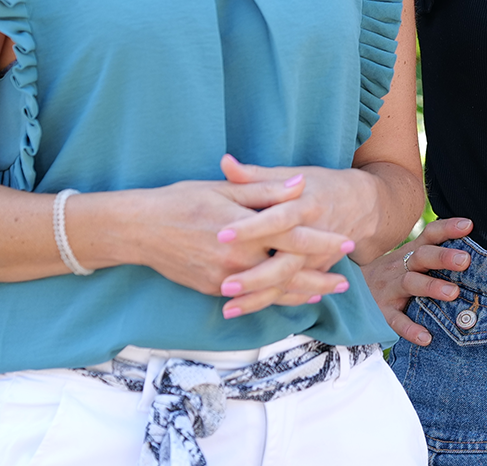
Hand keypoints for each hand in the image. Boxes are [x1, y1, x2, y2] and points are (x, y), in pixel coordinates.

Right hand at [97, 173, 349, 319]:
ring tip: (326, 292)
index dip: (322, 240)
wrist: (139, 229)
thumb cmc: (181, 200)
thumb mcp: (224, 189)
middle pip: (289, 271)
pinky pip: (252, 298)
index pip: (293, 237)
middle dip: (320, 275)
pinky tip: (292, 298)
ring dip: (302, 293)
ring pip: (272, 291)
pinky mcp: (213, 289)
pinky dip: (275, 299)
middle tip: (346, 279)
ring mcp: (224, 279)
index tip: (347, 242)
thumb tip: (299, 185)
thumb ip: (265, 190)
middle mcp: (236, 259)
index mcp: (243, 229)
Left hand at [218, 155, 372, 312]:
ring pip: (288, 282)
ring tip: (228, 307)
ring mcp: (318, 257)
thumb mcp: (290, 174)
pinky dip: (271, 302)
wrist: (362, 204)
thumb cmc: (320, 185)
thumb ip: (256, 174)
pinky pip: (294, 291)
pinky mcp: (318, 269)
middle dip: (255, 276)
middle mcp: (314, 234)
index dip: (250, 227)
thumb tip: (226, 163)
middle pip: (285, 261)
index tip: (222, 234)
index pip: (276, 218)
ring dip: (258, 297)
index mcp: (305, 204)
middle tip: (225, 285)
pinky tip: (245, 310)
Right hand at [363, 217, 473, 345]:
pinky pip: (395, 321)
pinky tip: (426, 337)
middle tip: (465, 260)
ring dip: (432, 287)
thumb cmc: (391, 274)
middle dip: (443, 257)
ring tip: (453, 293)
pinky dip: (410, 329)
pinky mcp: (381, 312)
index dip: (448, 228)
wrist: (349, 290)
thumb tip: (472, 249)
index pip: (430, 235)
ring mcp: (389, 289)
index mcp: (411, 253)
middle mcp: (400, 267)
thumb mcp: (408, 259)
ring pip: (410, 283)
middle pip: (422, 257)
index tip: (468, 225)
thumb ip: (434, 254)